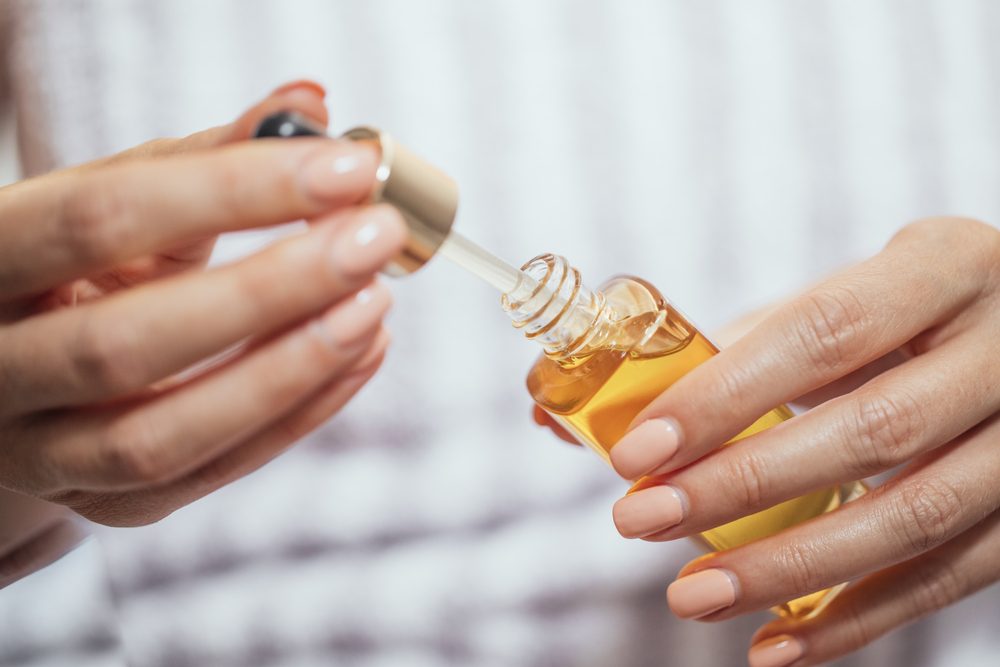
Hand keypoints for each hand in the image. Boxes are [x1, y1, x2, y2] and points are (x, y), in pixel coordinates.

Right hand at [0, 81, 406, 526]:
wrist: (21, 365)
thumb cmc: (78, 265)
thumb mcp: (117, 199)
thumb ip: (208, 156)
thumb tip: (313, 102)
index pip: (101, 218)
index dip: (231, 190)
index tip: (345, 168)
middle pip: (126, 343)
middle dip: (270, 289)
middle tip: (373, 240)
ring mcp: (45, 453)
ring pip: (163, 436)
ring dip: (289, 369)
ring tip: (376, 305)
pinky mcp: (111, 505)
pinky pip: (212, 472)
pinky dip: (300, 414)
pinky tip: (362, 353)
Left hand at [604, 218, 999, 664]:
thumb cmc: (899, 316)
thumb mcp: (835, 302)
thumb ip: (720, 353)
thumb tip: (559, 418)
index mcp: (943, 265)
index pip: (824, 331)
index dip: (728, 396)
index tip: (638, 450)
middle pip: (871, 430)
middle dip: (743, 485)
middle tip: (640, 520)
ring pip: (914, 516)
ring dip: (790, 568)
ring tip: (690, 596)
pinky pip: (949, 579)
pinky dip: (856, 620)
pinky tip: (774, 643)